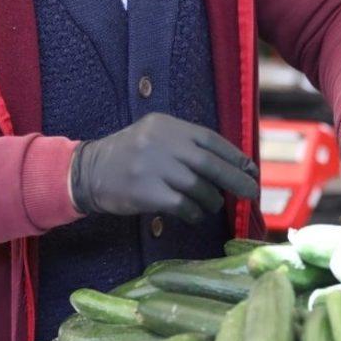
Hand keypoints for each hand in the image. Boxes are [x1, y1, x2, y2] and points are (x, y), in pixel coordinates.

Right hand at [70, 113, 259, 222]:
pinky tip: (195, 215)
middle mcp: (162, 142)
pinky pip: (183, 205)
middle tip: (251, 192)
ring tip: (211, 205)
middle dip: (235, 180)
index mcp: (167, 125)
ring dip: (211, 200)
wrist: (89, 171)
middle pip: (210, 164)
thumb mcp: (155, 136)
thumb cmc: (130, 155)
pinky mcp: (147, 193)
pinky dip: (194, 212)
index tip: (251, 170)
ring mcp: (154, 167)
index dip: (235, 156)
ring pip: (198, 186)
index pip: (210, 139)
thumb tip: (230, 165)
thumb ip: (186, 144)